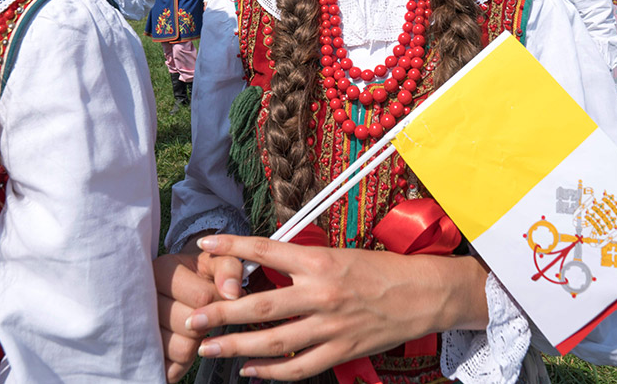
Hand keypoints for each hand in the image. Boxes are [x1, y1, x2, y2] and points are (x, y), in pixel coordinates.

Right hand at [153, 245, 243, 382]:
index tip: (220, 296)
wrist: (178, 291)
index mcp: (161, 270)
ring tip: (195, 327)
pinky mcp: (145, 353)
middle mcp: (144, 298)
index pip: (203, 297)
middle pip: (191, 326)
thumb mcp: (216, 262)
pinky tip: (185, 341)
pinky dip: (184, 361)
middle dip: (208, 323)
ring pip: (182, 349)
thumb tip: (233, 293)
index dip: (220, 301)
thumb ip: (229, 269)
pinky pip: (172, 367)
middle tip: (206, 314)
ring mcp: (140, 327)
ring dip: (197, 343)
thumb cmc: (200, 276)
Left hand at [188, 234, 487, 380]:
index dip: (232, 247)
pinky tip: (249, 370)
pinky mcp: (341, 351)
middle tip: (193, 316)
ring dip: (237, 346)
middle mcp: (322, 292)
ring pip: (274, 341)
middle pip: (261, 303)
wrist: (424, 293)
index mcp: (320, 259)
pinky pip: (299, 367)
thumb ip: (302, 263)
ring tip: (209, 347)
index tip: (204, 244)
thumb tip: (262, 267)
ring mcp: (331, 325)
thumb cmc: (380, 270)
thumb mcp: (338, 255)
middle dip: (222, 312)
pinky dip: (271, 372)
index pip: (266, 249)